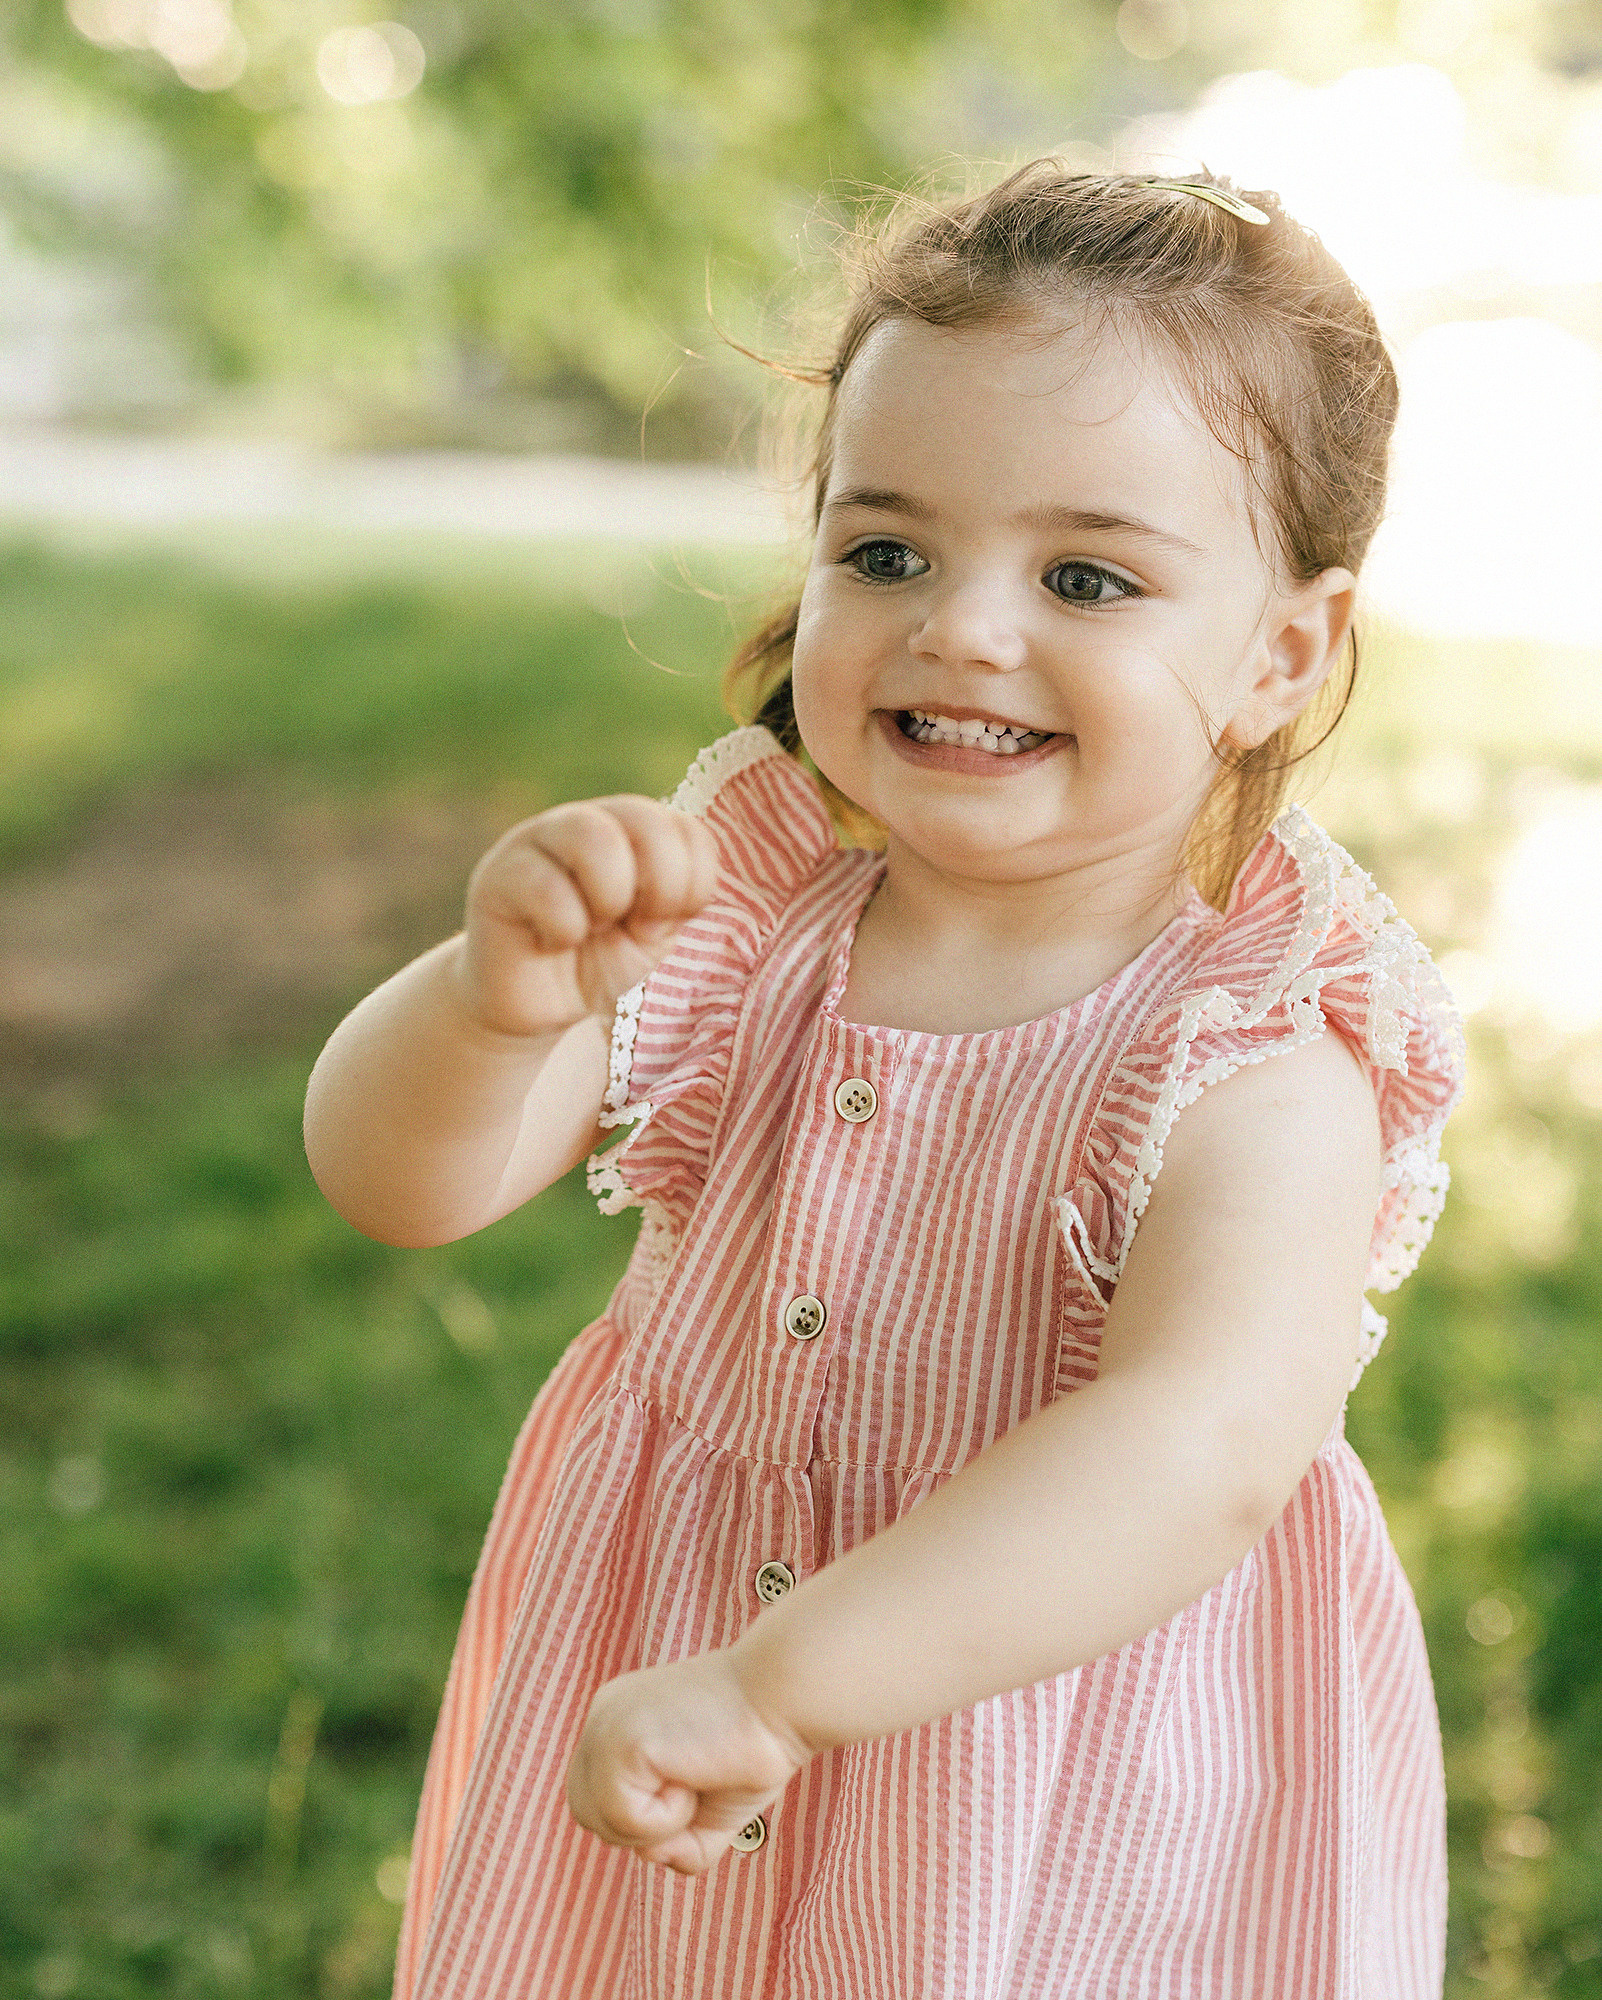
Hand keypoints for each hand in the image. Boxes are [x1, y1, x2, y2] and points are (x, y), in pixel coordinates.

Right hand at [454, 796, 719, 1038]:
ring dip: (610, 898)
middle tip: (634, 927)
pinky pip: (547, 889)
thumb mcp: (654, 933)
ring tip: (591, 928)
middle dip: (657, 887)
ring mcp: (536, 841)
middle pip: (643, 817)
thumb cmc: (599, 963)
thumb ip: (678, 895)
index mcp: (630, 829)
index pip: (684, 827)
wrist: (538, 1010)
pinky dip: (565, 930)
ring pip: (593, 837)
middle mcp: (583, 822)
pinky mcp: (497, 876)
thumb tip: (687, 874)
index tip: (662, 922)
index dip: (691, 883)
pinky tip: (551, 943)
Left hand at [566, 1651, 812, 1875]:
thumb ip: (673, 1843)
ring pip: (601, 1822)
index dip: (644, 1817)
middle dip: (642, 1829)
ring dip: (658, 1826)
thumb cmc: (755, 1747)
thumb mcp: (705, 1808)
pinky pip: (624, 1820)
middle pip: (588, 1814)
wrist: (783, 1696)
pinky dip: (667, 1819)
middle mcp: (603, 1717)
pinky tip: (694, 1774)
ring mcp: (605, 1727)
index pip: (597, 1796)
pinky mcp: (618, 1743)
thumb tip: (651, 1856)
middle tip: (694, 1793)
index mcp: (619, 1720)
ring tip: (696, 1779)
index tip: (693, 1786)